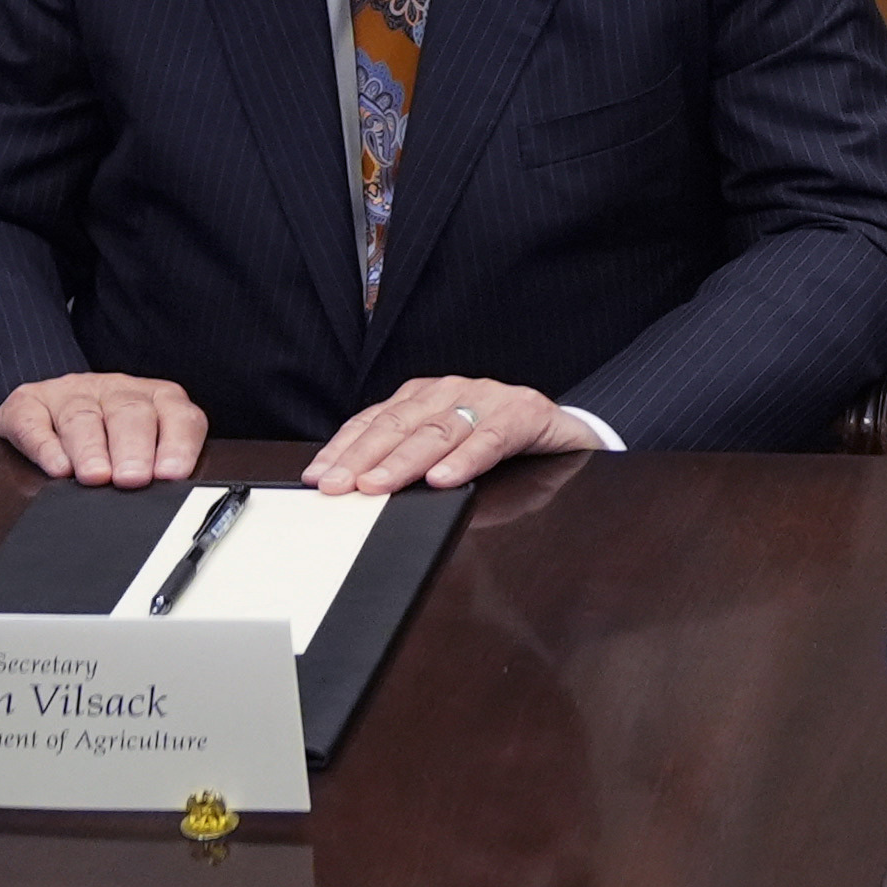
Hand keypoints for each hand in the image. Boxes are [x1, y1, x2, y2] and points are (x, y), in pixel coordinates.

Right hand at [0, 373, 208, 485]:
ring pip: (82, 417)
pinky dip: (45, 445)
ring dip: (90, 448)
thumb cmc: (109, 441)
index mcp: (155, 400)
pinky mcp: (28, 402)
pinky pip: (34, 419)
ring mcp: (70, 393)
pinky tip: (57, 468)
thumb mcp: (145, 451)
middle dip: (133, 448)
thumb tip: (172, 501)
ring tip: (96, 477)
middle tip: (132, 478)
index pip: (177, 416)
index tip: (172, 474)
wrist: (47, 412)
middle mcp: (115, 390)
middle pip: (129, 413)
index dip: (177, 443)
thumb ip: (161, 469)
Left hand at [303, 376, 603, 491]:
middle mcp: (452, 391)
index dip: (344, 448)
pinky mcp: (525, 412)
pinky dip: (465, 459)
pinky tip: (443, 479)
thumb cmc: (501, 445)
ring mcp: (488, 398)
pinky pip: (490, 438)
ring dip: (404, 461)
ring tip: (378, 486)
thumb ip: (413, 466)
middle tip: (339, 486)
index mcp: (426, 398)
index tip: (318, 476)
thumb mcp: (449, 455)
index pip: (375, 421)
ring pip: (438, 430)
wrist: (568, 432)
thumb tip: (364, 495)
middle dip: (364, 457)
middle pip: (399, 425)